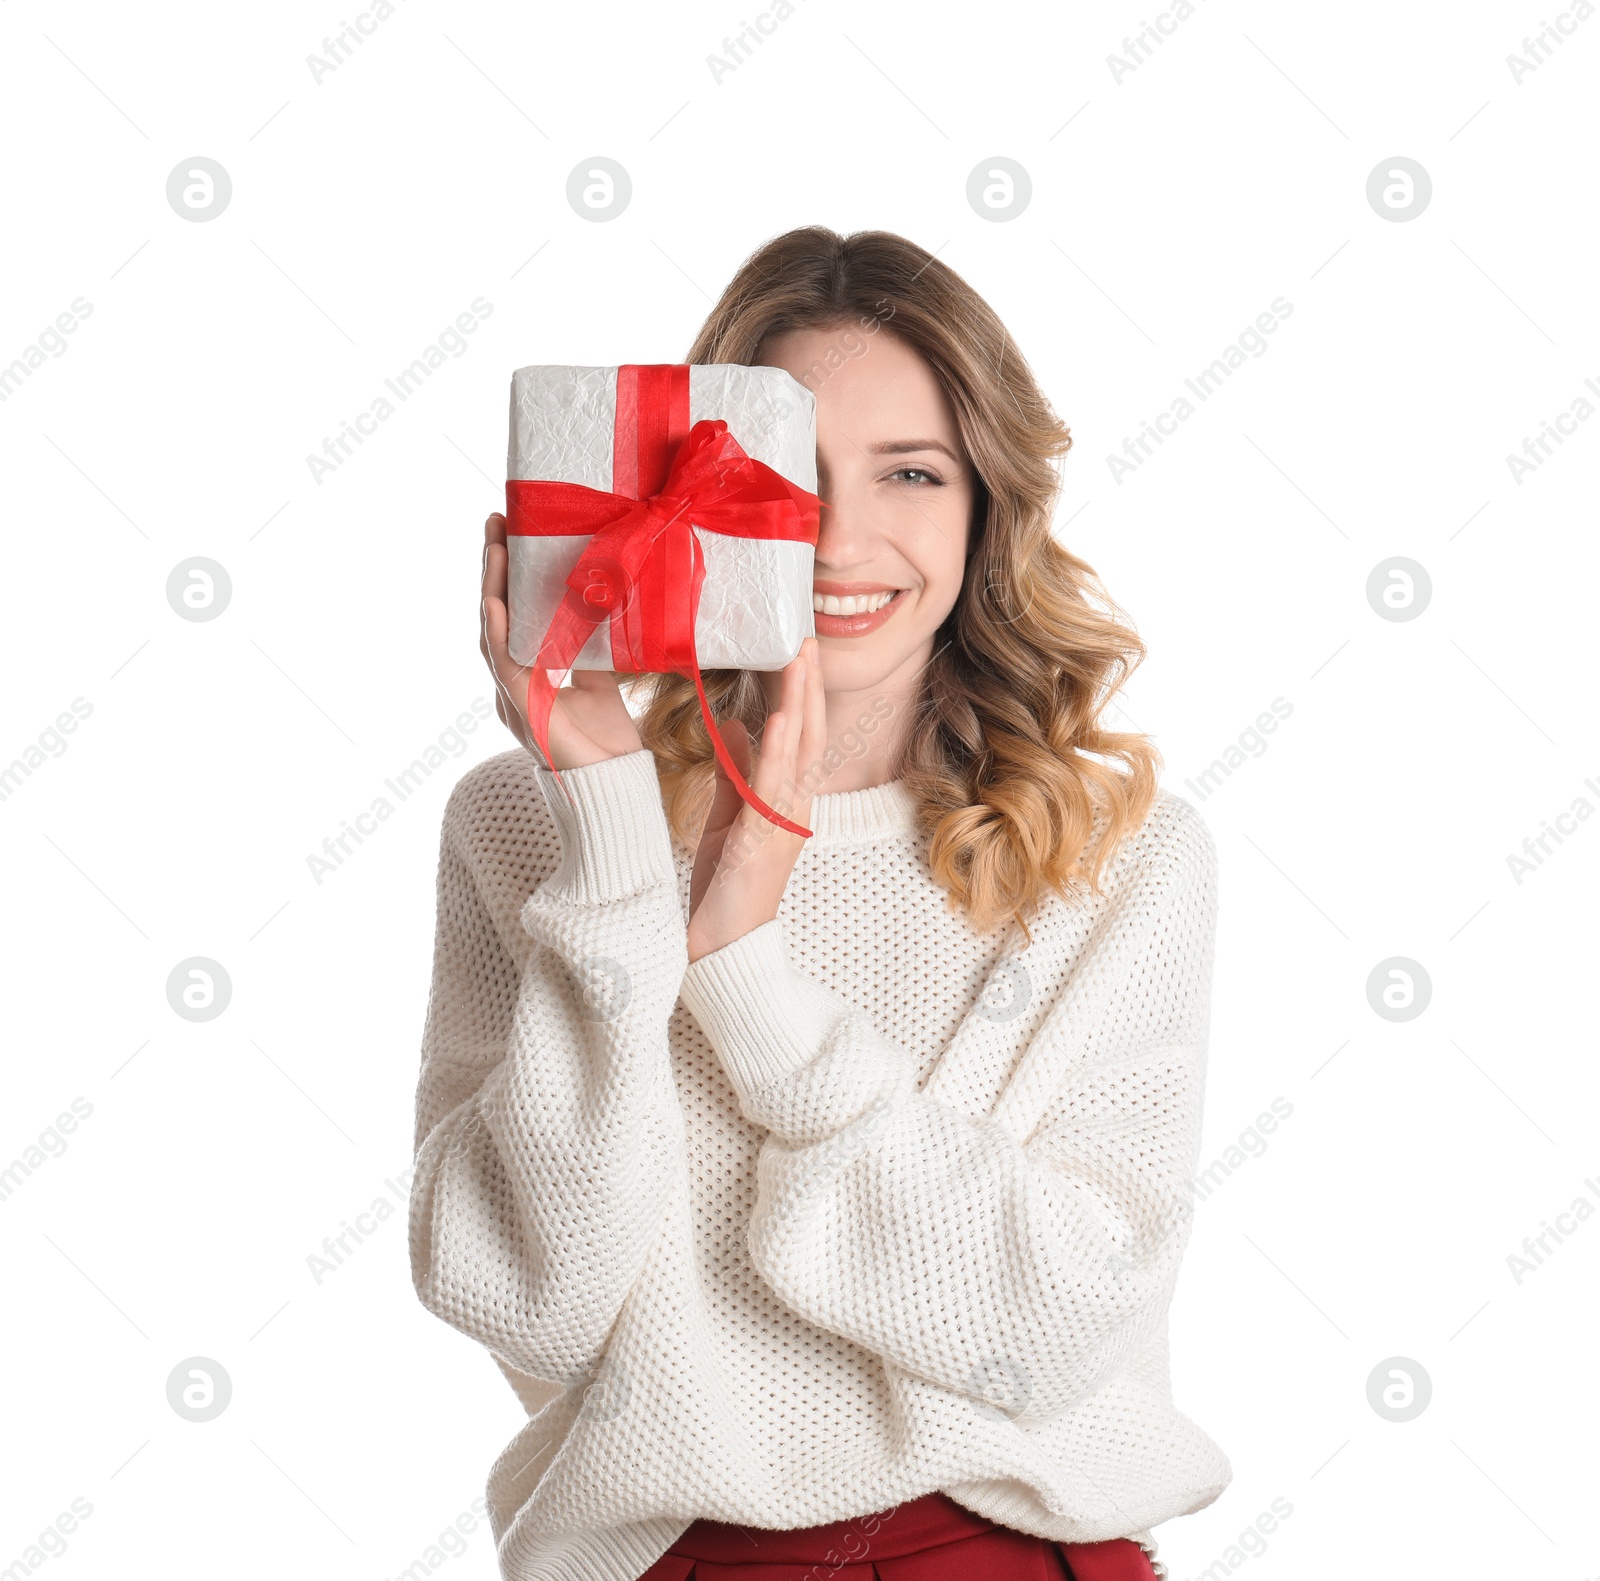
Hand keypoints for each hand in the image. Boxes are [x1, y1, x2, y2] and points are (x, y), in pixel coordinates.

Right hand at [480, 512, 642, 769]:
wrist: (613, 783)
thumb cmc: (606, 740)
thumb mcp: (599, 680)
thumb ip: (587, 649)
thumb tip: (594, 609)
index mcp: (527, 676)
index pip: (512, 617)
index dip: (509, 578)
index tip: (513, 535)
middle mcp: (511, 682)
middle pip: (496, 615)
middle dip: (494, 568)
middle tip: (497, 521)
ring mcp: (511, 694)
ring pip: (492, 629)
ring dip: (491, 585)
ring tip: (494, 544)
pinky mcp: (520, 706)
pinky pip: (501, 660)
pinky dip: (497, 628)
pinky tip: (494, 601)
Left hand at [687, 637, 825, 963]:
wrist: (721, 948)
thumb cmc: (725, 887)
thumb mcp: (730, 817)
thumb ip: (736, 773)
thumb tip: (735, 724)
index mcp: (787, 801)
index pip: (800, 735)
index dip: (801, 691)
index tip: (795, 648)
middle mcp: (794, 808)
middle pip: (810, 734)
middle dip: (809, 685)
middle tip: (806, 635)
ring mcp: (784, 825)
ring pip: (800, 753)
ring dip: (800, 702)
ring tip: (799, 658)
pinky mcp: (763, 842)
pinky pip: (773, 789)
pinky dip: (778, 751)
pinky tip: (779, 718)